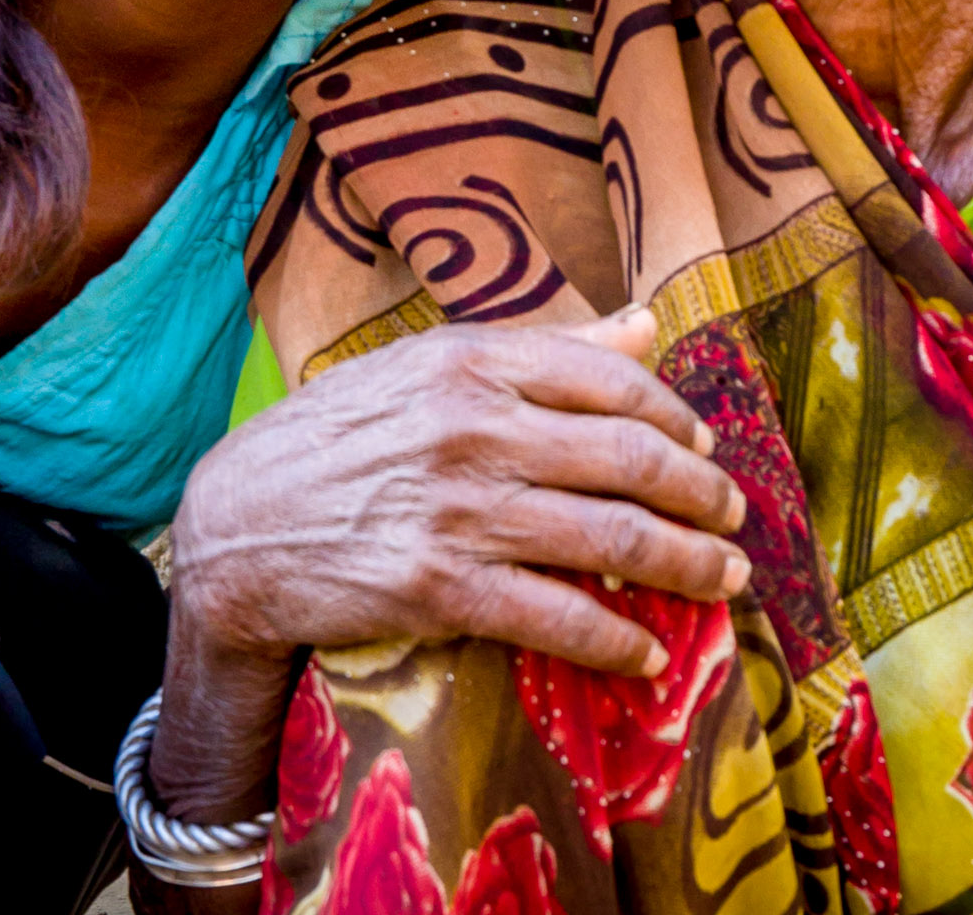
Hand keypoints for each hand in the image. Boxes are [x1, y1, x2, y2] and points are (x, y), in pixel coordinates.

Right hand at [149, 308, 749, 818]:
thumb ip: (545, 348)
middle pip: (629, 459)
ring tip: (723, 582)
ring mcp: (459, 509)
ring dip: (685, 565)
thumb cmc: (342, 435)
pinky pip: (556, 617)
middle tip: (735, 520)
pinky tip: (649, 649)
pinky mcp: (439, 589)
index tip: (705, 445)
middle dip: (702, 495)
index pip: (610, 379)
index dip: (676, 417)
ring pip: (610, 537)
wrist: (237, 523)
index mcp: (473, 360)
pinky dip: (617, 637)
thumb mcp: (429, 365)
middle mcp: (475, 426)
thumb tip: (646, 324)